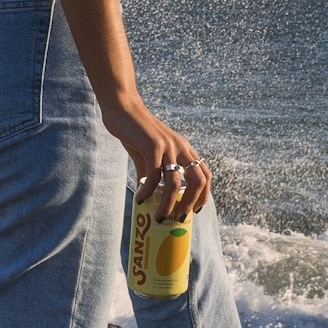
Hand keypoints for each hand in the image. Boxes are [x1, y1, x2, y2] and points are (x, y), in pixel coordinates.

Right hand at [101, 95, 211, 221]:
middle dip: (190, 204)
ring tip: (158, 218)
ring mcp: (168, 146)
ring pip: (175, 184)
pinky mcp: (153, 146)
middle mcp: (181, 147)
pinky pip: (153, 176)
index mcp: (184, 149)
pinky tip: (140, 199)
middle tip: (177, 219)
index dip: (203, 196)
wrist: (122, 108)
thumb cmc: (135, 131)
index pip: (205, 175)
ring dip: (168, 205)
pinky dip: (147, 192)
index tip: (193, 212)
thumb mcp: (147, 155)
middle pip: (198, 181)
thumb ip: (151, 173)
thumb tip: (149, 196)